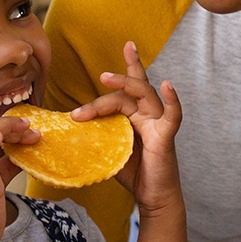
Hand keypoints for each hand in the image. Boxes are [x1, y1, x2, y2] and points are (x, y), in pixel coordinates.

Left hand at [71, 41, 181, 212]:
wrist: (153, 196)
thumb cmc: (133, 173)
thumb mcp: (108, 150)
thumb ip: (97, 136)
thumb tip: (68, 132)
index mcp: (135, 115)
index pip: (130, 87)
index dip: (130, 66)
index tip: (128, 44)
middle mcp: (148, 114)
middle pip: (128, 92)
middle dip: (104, 96)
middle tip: (80, 111)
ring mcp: (158, 122)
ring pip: (143, 94)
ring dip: (125, 84)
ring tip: (105, 78)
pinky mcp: (166, 135)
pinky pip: (172, 115)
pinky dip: (172, 99)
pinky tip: (168, 84)